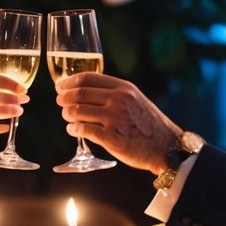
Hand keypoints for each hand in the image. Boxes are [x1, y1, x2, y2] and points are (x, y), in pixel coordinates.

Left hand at [55, 73, 177, 172]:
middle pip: (80, 93)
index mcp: (124, 88)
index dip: (70, 81)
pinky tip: (72, 130)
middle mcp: (118, 100)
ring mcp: (114, 118)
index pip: (89, 78)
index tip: (60, 86)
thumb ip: (115, 94)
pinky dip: (73, 129)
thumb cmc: (149, 125)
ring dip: (67, 113)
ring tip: (67, 116)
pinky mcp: (111, 138)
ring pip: (78, 111)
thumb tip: (87, 92)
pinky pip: (83, 130)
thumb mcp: (136, 100)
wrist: (166, 147)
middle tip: (59, 101)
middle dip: (65, 97)